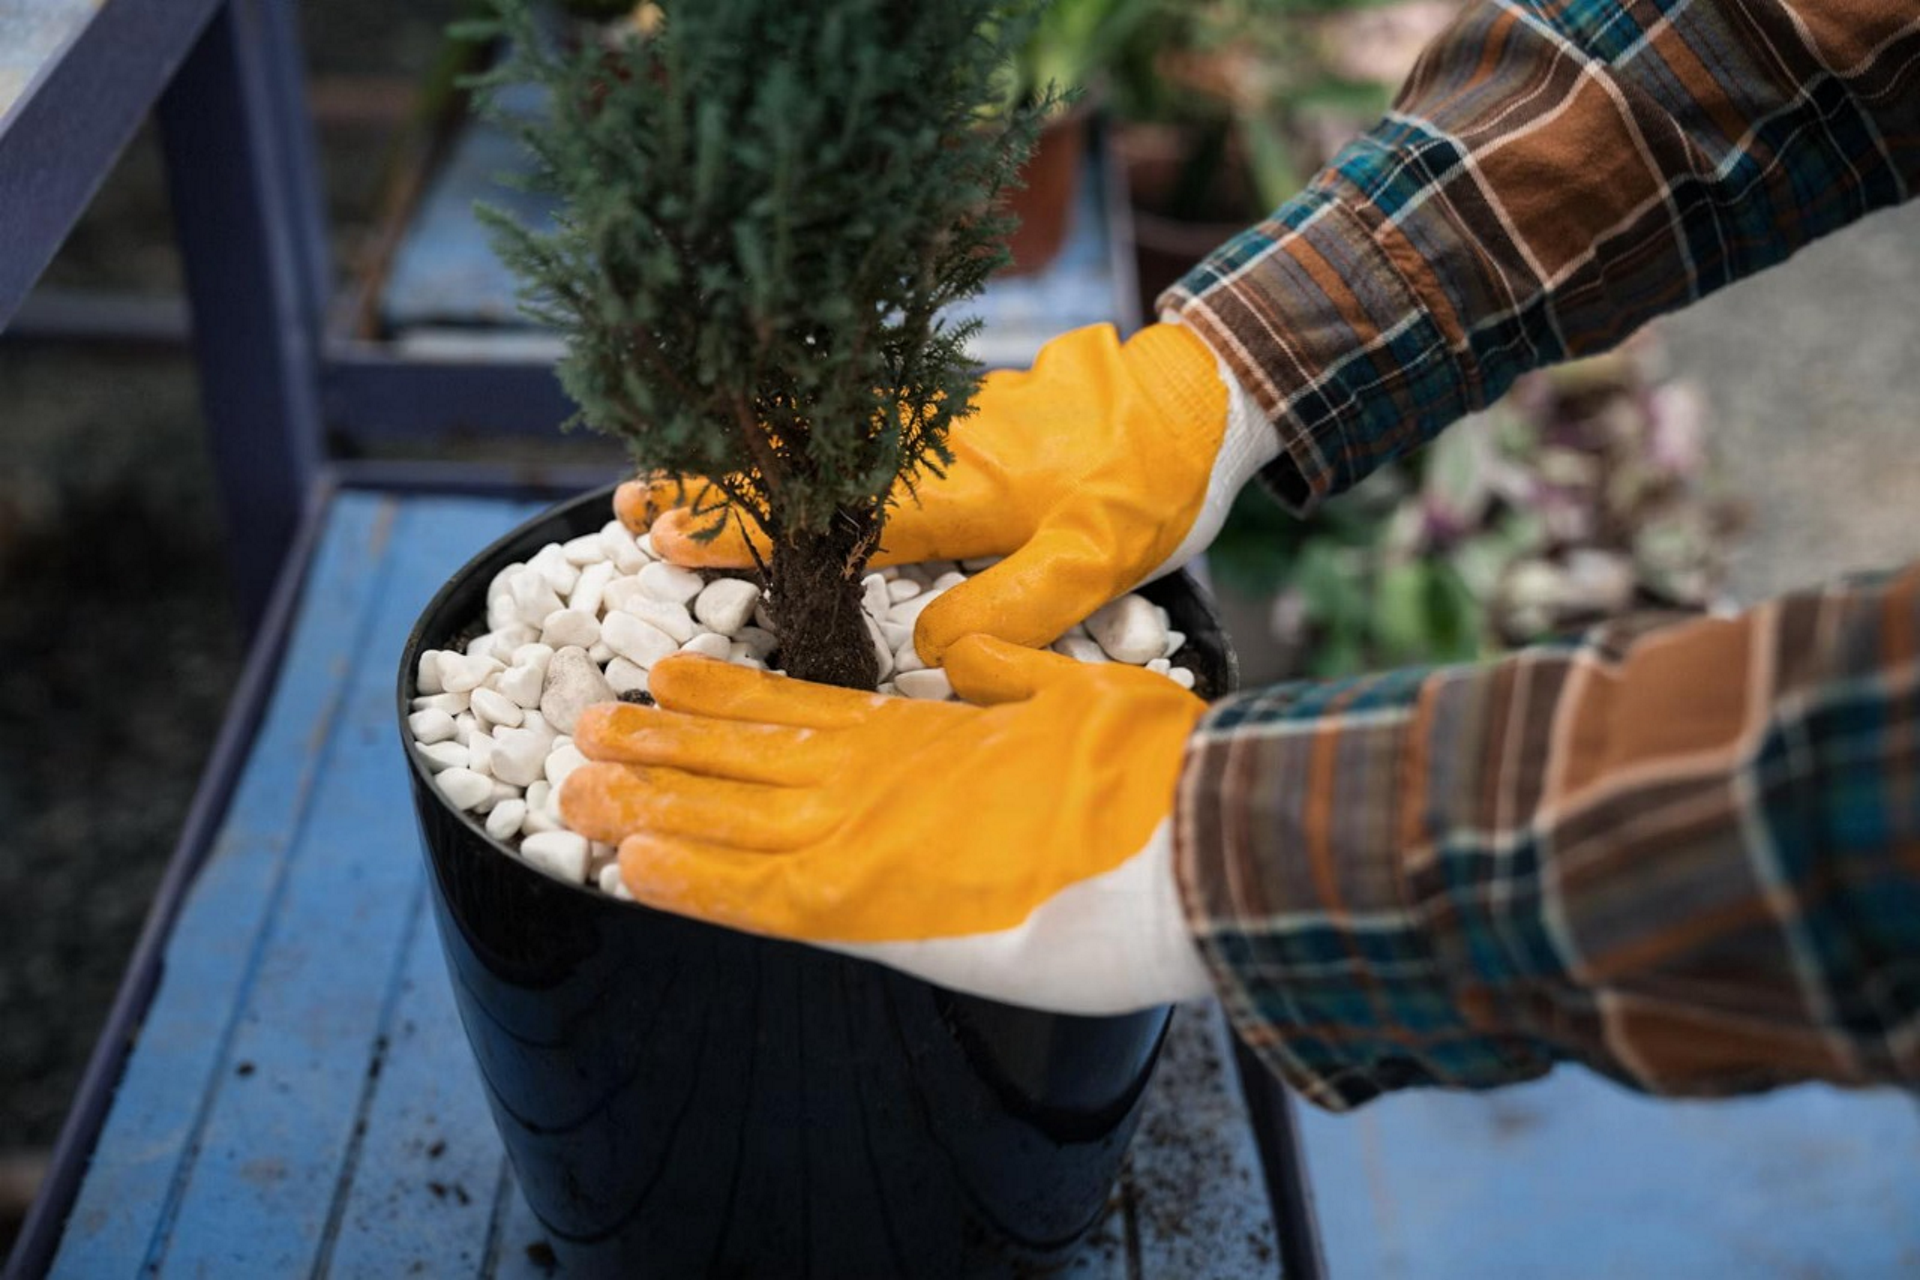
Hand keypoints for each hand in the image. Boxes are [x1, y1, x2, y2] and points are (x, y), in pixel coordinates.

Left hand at [559, 637, 1213, 1013]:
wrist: (1186, 841)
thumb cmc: (1152, 773)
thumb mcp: (1075, 691)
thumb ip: (1008, 674)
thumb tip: (970, 652)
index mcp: (921, 734)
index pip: (799, 710)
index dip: (727, 700)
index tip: (670, 681)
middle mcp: (875, 779)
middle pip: (740, 758)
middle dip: (659, 748)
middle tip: (587, 730)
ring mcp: (866, 838)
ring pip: (727, 817)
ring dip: (648, 804)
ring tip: (573, 788)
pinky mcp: (870, 908)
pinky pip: (756, 898)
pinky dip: (693, 884)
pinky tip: (630, 871)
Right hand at [616, 322, 1274, 661]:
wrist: (1205, 396)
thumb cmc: (1157, 485)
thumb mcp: (1103, 560)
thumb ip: (1018, 607)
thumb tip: (932, 651)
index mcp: (961, 489)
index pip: (832, 511)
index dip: (750, 529)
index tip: (667, 536)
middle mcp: (936, 446)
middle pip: (806, 461)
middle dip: (715, 481)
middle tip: (629, 500)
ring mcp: (944, 419)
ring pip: (822, 435)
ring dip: (748, 453)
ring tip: (674, 468)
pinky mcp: (960, 408)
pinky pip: (860, 415)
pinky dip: (801, 428)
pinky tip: (769, 442)